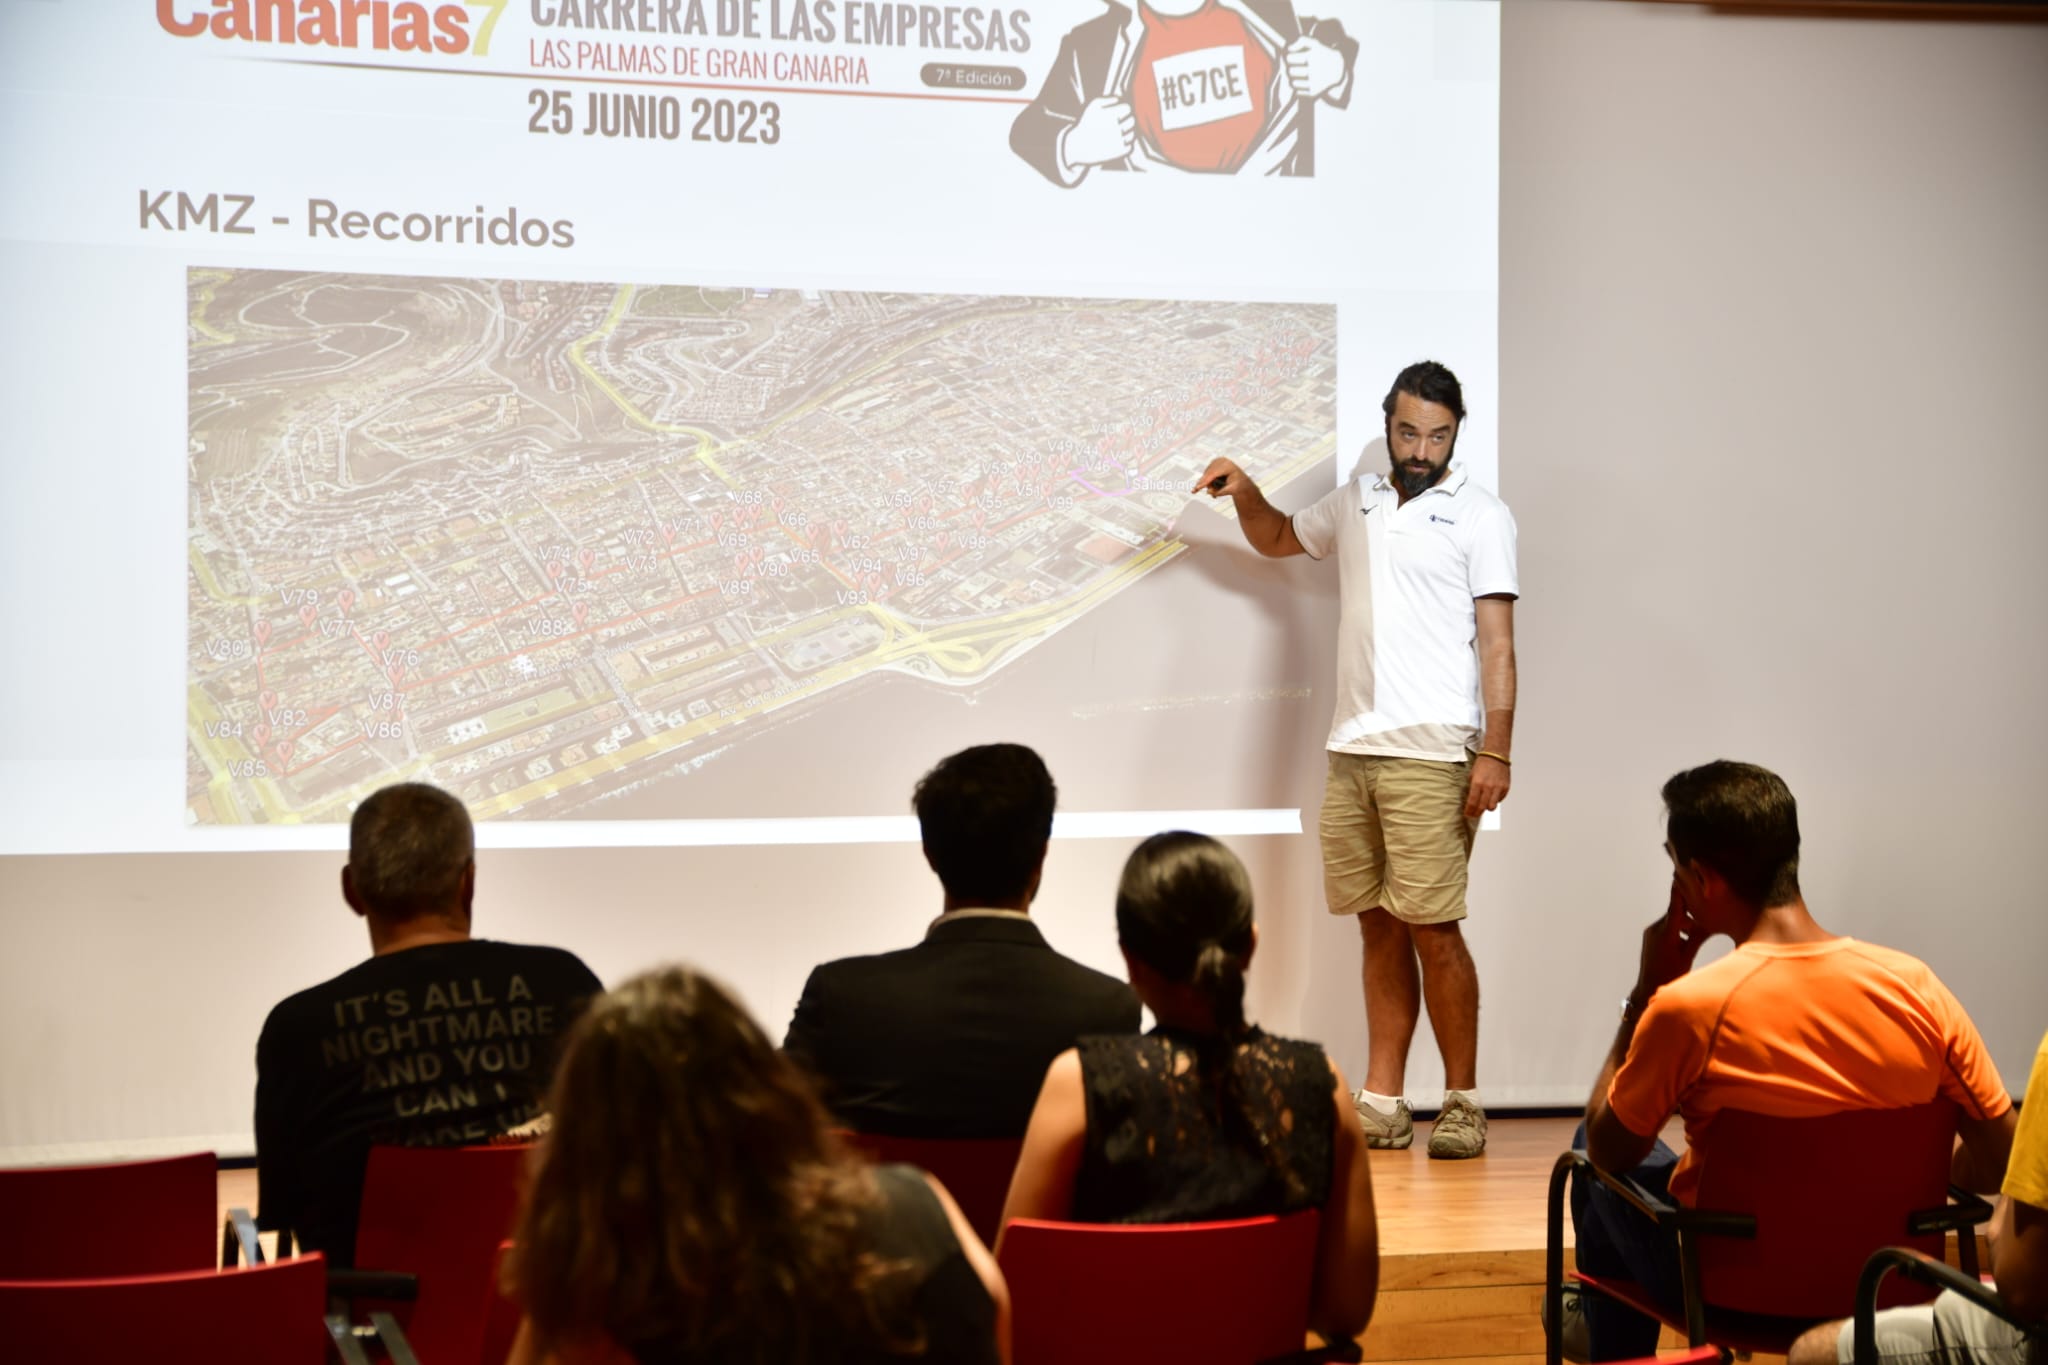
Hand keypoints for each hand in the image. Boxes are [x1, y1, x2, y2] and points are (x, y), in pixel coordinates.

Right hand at [1064, 96, 1134, 167]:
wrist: (1078, 145)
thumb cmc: (1085, 124)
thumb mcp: (1092, 106)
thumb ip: (1107, 99)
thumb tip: (1119, 98)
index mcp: (1111, 115)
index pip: (1128, 108)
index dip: (1124, 109)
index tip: (1120, 111)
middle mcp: (1117, 127)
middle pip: (1132, 120)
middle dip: (1127, 119)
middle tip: (1120, 121)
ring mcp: (1119, 140)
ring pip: (1132, 133)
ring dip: (1128, 132)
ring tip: (1119, 132)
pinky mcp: (1119, 152)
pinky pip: (1130, 146)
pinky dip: (1127, 144)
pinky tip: (1119, 142)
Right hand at [1193, 457, 1247, 497]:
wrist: (1241, 480)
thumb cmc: (1238, 486)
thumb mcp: (1232, 491)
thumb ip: (1221, 492)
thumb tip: (1208, 492)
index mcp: (1228, 466)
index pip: (1213, 474)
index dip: (1204, 481)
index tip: (1197, 488)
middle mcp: (1221, 461)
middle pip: (1208, 473)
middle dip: (1203, 484)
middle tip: (1194, 492)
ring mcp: (1217, 460)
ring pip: (1206, 474)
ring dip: (1208, 484)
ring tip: (1216, 493)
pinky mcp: (1213, 463)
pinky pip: (1206, 474)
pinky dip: (1208, 481)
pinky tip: (1215, 486)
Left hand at [1284, 35, 1344, 99]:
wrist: (1338, 70)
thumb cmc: (1323, 54)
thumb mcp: (1315, 43)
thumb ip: (1302, 40)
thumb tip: (1289, 48)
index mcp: (1312, 57)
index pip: (1289, 58)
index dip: (1287, 57)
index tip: (1290, 57)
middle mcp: (1313, 71)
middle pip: (1289, 71)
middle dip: (1288, 68)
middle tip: (1290, 66)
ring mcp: (1313, 83)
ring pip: (1291, 82)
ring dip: (1291, 78)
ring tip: (1294, 74)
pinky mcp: (1313, 92)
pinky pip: (1297, 91)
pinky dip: (1296, 86)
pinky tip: (1301, 81)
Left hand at [1463, 754, 1508, 817]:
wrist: (1496, 755)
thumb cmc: (1483, 763)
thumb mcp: (1472, 775)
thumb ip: (1471, 788)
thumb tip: (1470, 800)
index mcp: (1477, 783)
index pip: (1472, 802)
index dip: (1469, 811)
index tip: (1467, 814)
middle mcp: (1488, 787)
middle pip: (1482, 807)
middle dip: (1477, 813)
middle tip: (1474, 815)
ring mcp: (1498, 788)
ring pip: (1492, 807)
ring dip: (1487, 808)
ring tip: (1483, 806)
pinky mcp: (1505, 788)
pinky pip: (1499, 800)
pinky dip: (1495, 800)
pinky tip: (1492, 796)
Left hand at [1633, 883, 1703, 999]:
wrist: (1648, 989)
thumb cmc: (1670, 975)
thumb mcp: (1687, 956)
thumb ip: (1697, 936)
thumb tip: (1709, 922)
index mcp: (1666, 933)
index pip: (1676, 905)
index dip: (1680, 890)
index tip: (1681, 873)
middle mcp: (1656, 928)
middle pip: (1677, 912)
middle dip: (1692, 911)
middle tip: (1707, 907)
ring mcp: (1651, 932)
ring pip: (1673, 919)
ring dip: (1686, 922)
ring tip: (1700, 927)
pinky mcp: (1651, 936)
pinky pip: (1667, 926)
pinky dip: (1678, 928)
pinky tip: (1688, 937)